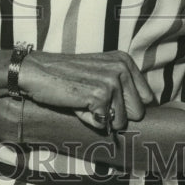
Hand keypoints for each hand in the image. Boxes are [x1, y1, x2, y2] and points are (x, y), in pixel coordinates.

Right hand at [19, 50, 153, 128]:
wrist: (37, 72)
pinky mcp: (100, 95)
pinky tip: (76, 103)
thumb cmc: (67, 76)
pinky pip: (104, 124)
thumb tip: (142, 114)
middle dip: (115, 114)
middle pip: (138, 112)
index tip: (107, 99)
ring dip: (100, 116)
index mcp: (124, 60)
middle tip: (92, 99)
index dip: (127, 106)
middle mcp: (122, 68)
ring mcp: (112, 81)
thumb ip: (122, 87)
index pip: (147, 98)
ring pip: (121, 122)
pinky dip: (88, 119)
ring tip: (83, 99)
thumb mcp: (100, 73)